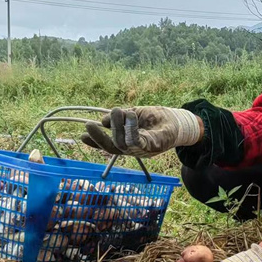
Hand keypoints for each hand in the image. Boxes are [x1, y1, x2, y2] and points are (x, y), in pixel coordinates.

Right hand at [81, 106, 202, 157]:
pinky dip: (130, 129)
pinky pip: (137, 141)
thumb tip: (104, 120)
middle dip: (99, 139)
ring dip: (116, 127)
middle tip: (88, 125)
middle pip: (112, 149)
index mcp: (129, 143)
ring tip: (116, 111)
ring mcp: (144, 150)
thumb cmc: (158, 118)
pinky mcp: (154, 146)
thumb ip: (121, 118)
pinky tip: (129, 115)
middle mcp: (134, 150)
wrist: (179, 120)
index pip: (109, 145)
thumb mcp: (136, 114)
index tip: (81, 135)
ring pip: (122, 145)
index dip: (95, 142)